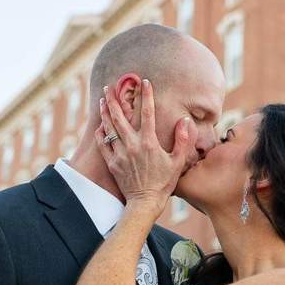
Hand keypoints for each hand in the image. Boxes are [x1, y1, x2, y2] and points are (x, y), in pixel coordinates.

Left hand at [97, 79, 197, 211]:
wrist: (145, 202)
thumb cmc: (163, 182)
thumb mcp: (178, 162)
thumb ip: (182, 140)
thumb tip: (184, 120)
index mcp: (149, 142)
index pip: (148, 113)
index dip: (147, 95)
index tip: (145, 82)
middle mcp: (132, 145)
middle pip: (120, 116)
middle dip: (115, 99)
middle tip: (110, 86)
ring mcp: (120, 153)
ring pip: (109, 128)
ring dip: (105, 112)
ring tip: (103, 100)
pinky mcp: (112, 163)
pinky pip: (103, 144)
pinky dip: (101, 133)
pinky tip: (100, 125)